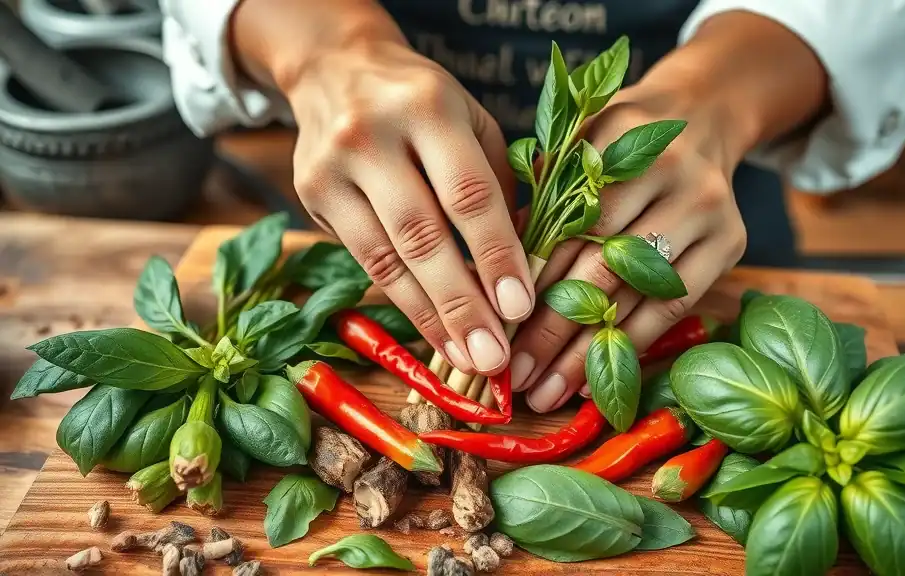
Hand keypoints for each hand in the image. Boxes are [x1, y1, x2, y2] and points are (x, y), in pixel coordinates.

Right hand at [282, 36, 534, 376]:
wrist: (335, 68)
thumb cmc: (423, 102)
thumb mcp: (472, 121)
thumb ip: (499, 184)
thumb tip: (527, 264)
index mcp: (428, 107)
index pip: (468, 193)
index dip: (495, 255)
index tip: (521, 307)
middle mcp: (372, 135)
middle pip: (422, 235)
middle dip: (462, 304)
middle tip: (493, 357)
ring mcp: (332, 167)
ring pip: (387, 259)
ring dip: (431, 318)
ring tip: (468, 359)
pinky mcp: (310, 194)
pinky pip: (364, 261)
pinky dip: (403, 303)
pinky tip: (434, 333)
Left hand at [509, 79, 748, 412]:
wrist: (701, 118)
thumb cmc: (617, 143)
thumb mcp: (575, 148)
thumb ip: (541, 202)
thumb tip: (491, 278)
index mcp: (617, 138)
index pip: (567, 226)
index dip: (530, 282)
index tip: (496, 327)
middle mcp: (670, 170)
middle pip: (601, 265)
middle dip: (552, 328)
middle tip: (516, 374)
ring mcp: (706, 207)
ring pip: (636, 295)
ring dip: (587, 351)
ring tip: (547, 391)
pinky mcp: (731, 241)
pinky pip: (673, 307)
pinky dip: (632, 346)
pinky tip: (595, 380)